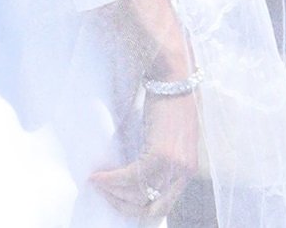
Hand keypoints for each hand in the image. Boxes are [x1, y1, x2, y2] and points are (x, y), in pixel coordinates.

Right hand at [90, 92, 198, 220]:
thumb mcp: (170, 137)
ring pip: (139, 195)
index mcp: (187, 170)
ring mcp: (174, 165)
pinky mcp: (161, 154)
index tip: (117, 200)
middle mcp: (184, 172)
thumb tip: (135, 175)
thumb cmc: (169, 101)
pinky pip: (132, 178)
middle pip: (152, 208)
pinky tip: (98, 176)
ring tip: (97, 183)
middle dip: (125, 206)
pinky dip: (112, 180)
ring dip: (114, 192)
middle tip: (105, 195)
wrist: (173, 77)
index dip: (138, 208)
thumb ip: (161, 158)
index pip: (164, 205)